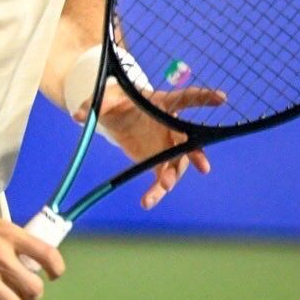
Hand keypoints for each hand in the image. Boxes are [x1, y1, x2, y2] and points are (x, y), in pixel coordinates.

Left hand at [75, 81, 226, 209]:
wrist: (116, 117)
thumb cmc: (117, 101)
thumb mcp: (105, 99)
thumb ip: (94, 105)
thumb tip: (78, 115)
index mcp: (163, 103)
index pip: (185, 99)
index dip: (203, 98)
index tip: (221, 98)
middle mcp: (171, 126)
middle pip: (189, 140)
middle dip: (196, 153)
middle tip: (202, 165)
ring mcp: (168, 146)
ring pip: (177, 165)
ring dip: (172, 177)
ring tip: (162, 187)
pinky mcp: (159, 162)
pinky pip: (162, 179)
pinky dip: (156, 191)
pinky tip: (146, 202)